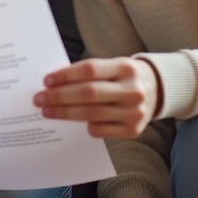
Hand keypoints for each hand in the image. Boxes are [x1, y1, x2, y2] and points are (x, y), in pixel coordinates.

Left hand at [33, 57, 159, 138]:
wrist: (158, 90)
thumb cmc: (125, 77)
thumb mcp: (114, 66)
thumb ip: (90, 73)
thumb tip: (55, 83)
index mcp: (126, 68)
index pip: (90, 70)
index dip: (66, 75)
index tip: (47, 80)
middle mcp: (132, 90)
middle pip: (88, 94)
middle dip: (60, 97)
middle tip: (39, 99)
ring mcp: (134, 112)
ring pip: (91, 114)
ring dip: (65, 113)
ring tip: (48, 112)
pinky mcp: (133, 130)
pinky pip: (101, 130)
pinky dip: (86, 126)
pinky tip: (76, 123)